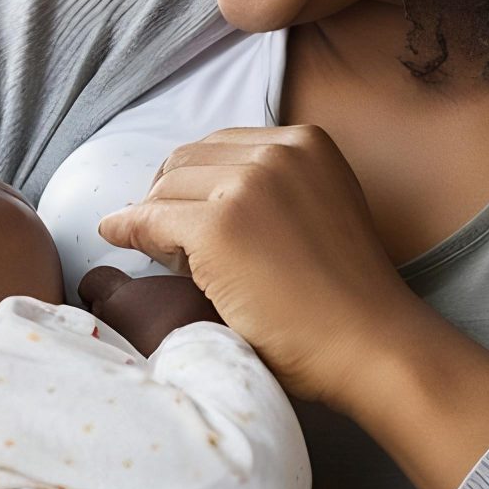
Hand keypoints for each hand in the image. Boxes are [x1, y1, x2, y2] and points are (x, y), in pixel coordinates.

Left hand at [96, 125, 426, 408]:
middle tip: (169, 242)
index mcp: (306, 142)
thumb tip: (187, 199)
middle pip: (186, 162)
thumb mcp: (315, 213)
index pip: (219, 147)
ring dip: (156, 221)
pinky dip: (128, 230)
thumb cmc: (344, 300)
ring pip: (165, 190)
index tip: (183, 213)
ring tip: (169, 259)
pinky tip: (116, 239)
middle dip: (170, 198)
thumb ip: (270, 192)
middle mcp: (278, 152)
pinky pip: (149, 221)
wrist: (371, 346)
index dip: (195, 182)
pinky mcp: (220, 227)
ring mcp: (249, 187)